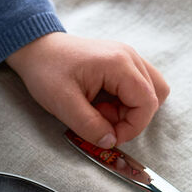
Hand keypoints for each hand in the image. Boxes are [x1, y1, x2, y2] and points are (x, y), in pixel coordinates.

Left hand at [5, 32, 168, 146]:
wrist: (37, 49)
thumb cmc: (47, 71)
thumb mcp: (63, 103)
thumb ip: (89, 125)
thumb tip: (110, 142)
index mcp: (119, 64)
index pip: (147, 103)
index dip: (133, 127)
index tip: (109, 137)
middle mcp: (130, 57)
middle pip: (155, 96)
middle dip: (132, 118)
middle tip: (103, 122)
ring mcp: (127, 57)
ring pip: (150, 91)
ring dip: (130, 110)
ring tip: (101, 112)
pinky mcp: (122, 62)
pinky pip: (137, 86)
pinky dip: (125, 101)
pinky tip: (102, 103)